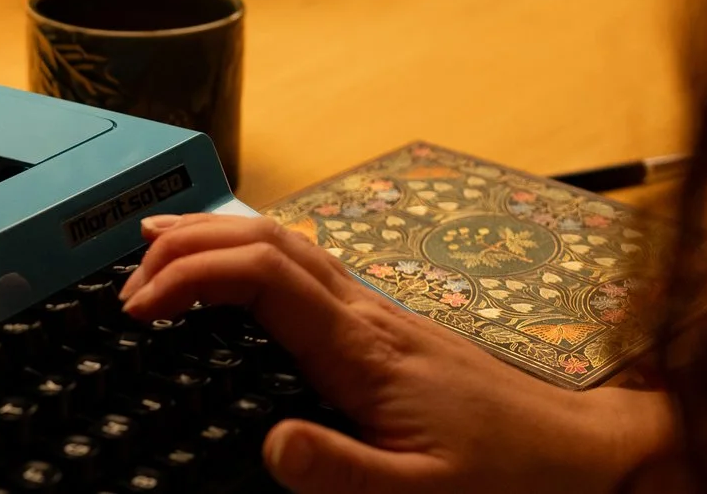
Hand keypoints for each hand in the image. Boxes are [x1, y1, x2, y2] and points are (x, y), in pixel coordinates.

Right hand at [120, 213, 677, 493]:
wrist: (579, 454)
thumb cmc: (507, 474)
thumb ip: (343, 472)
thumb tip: (269, 446)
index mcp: (363, 349)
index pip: (263, 277)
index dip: (192, 275)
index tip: (137, 306)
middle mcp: (367, 315)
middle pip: (266, 240)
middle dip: (190, 238)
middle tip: (126, 268)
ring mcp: (377, 313)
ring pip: (286, 244)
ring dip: (218, 236)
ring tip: (157, 245)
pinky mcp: (385, 327)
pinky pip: (305, 268)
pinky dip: (253, 257)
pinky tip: (238, 279)